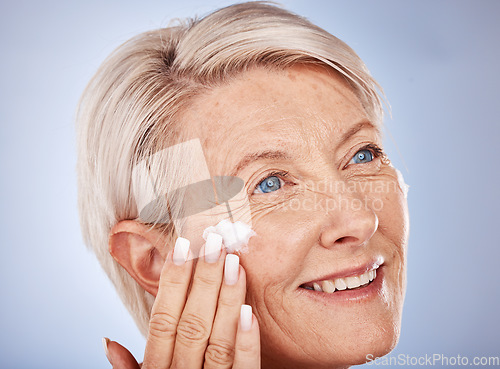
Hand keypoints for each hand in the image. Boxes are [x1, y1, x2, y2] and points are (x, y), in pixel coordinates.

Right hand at [102, 235, 260, 367]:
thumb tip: (108, 340)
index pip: (162, 320)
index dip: (172, 282)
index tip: (182, 246)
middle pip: (190, 324)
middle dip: (202, 280)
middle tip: (213, 240)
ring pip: (217, 342)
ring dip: (226, 301)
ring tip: (233, 262)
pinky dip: (247, 343)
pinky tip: (250, 312)